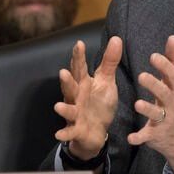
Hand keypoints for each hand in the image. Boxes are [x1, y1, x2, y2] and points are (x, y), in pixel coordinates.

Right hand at [54, 36, 122, 159]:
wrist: (96, 131)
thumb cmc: (99, 103)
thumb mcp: (106, 81)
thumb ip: (110, 61)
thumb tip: (116, 38)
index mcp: (84, 84)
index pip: (80, 68)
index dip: (79, 57)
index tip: (79, 44)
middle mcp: (76, 97)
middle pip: (70, 88)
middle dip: (67, 81)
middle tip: (63, 72)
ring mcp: (75, 114)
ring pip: (68, 110)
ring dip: (64, 108)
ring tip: (57, 106)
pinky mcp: (77, 130)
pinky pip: (70, 132)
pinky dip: (65, 134)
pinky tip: (59, 134)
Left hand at [128, 35, 173, 173]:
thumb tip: (173, 37)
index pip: (173, 75)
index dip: (164, 66)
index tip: (153, 56)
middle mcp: (173, 103)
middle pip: (165, 93)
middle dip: (155, 85)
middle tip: (141, 76)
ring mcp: (165, 120)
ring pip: (156, 114)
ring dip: (147, 109)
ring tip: (137, 104)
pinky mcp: (156, 135)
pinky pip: (147, 136)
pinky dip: (139, 137)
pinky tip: (130, 138)